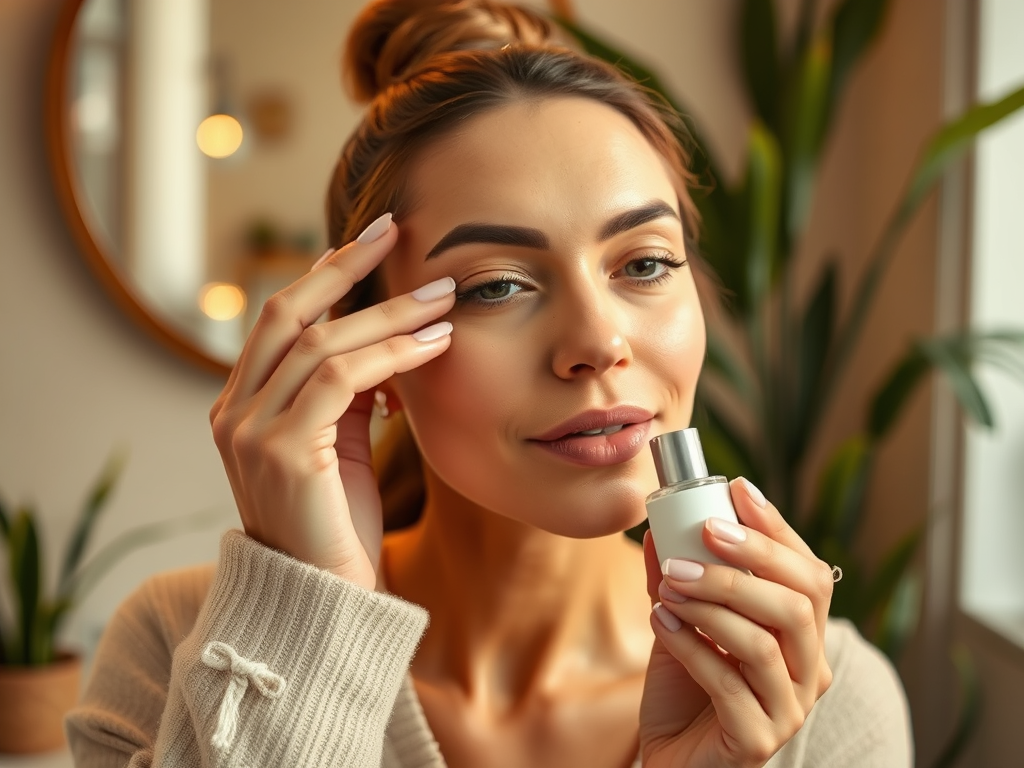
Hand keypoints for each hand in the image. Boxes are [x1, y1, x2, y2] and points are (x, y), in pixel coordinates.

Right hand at [208, 214, 455, 589]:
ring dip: (389, 314)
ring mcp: (250, 431)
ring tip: (443, 299)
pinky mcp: (281, 452)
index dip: (325, 274)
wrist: (324, 602)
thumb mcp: (338, 444)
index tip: (371, 239)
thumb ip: (345, 391)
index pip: (279, 319)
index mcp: (241, 405)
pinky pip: (341, 381)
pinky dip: (392, 356)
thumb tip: (385, 334)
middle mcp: (233, 411)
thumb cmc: (338, 524)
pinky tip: (435, 346)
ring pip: (321, 343)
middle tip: (399, 234)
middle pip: (289, 313)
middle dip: (346, 267)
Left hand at [638, 478, 834, 767]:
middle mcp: (808, 671)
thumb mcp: (683, 625)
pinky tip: (661, 622)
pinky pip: (728, 684)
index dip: (778, 529)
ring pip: (764, 641)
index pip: (811, 574)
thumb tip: (656, 530)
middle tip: (701, 533)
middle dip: (748, 560)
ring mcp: (788, 710)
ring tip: (669, 582)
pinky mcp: (758, 740)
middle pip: (799, 602)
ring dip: (711, 601)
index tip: (737, 490)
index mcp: (802, 637)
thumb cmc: (686, 691)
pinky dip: (691, 645)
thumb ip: (677, 580)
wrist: (672, 759)